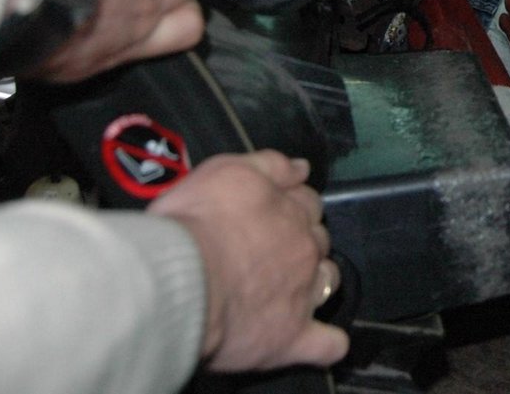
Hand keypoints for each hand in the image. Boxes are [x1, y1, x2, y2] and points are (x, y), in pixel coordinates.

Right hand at [149, 151, 348, 370]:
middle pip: (317, 240)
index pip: (308, 203)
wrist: (181, 278)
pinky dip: (328, 343)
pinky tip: (325, 341)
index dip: (294, 206)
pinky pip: (325, 344)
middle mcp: (304, 250)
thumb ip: (270, 164)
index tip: (276, 213)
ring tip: (292, 288)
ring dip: (317, 281)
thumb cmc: (195, 223)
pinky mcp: (291, 336)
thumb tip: (302, 168)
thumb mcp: (226, 171)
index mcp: (291, 211)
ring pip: (327, 282)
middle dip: (302, 241)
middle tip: (270, 250)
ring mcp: (303, 294)